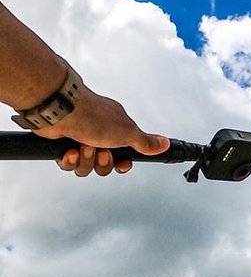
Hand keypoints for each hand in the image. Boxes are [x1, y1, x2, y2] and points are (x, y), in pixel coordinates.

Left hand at [38, 86, 168, 176]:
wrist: (60, 110)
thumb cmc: (92, 115)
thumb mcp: (128, 132)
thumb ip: (146, 142)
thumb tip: (164, 143)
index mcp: (115, 129)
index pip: (123, 154)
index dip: (122, 163)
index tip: (121, 162)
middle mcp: (98, 133)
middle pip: (104, 165)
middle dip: (102, 163)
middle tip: (101, 151)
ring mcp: (80, 138)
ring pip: (86, 167)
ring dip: (86, 160)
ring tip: (83, 147)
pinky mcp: (63, 144)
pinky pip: (69, 164)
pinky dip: (70, 160)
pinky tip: (70, 150)